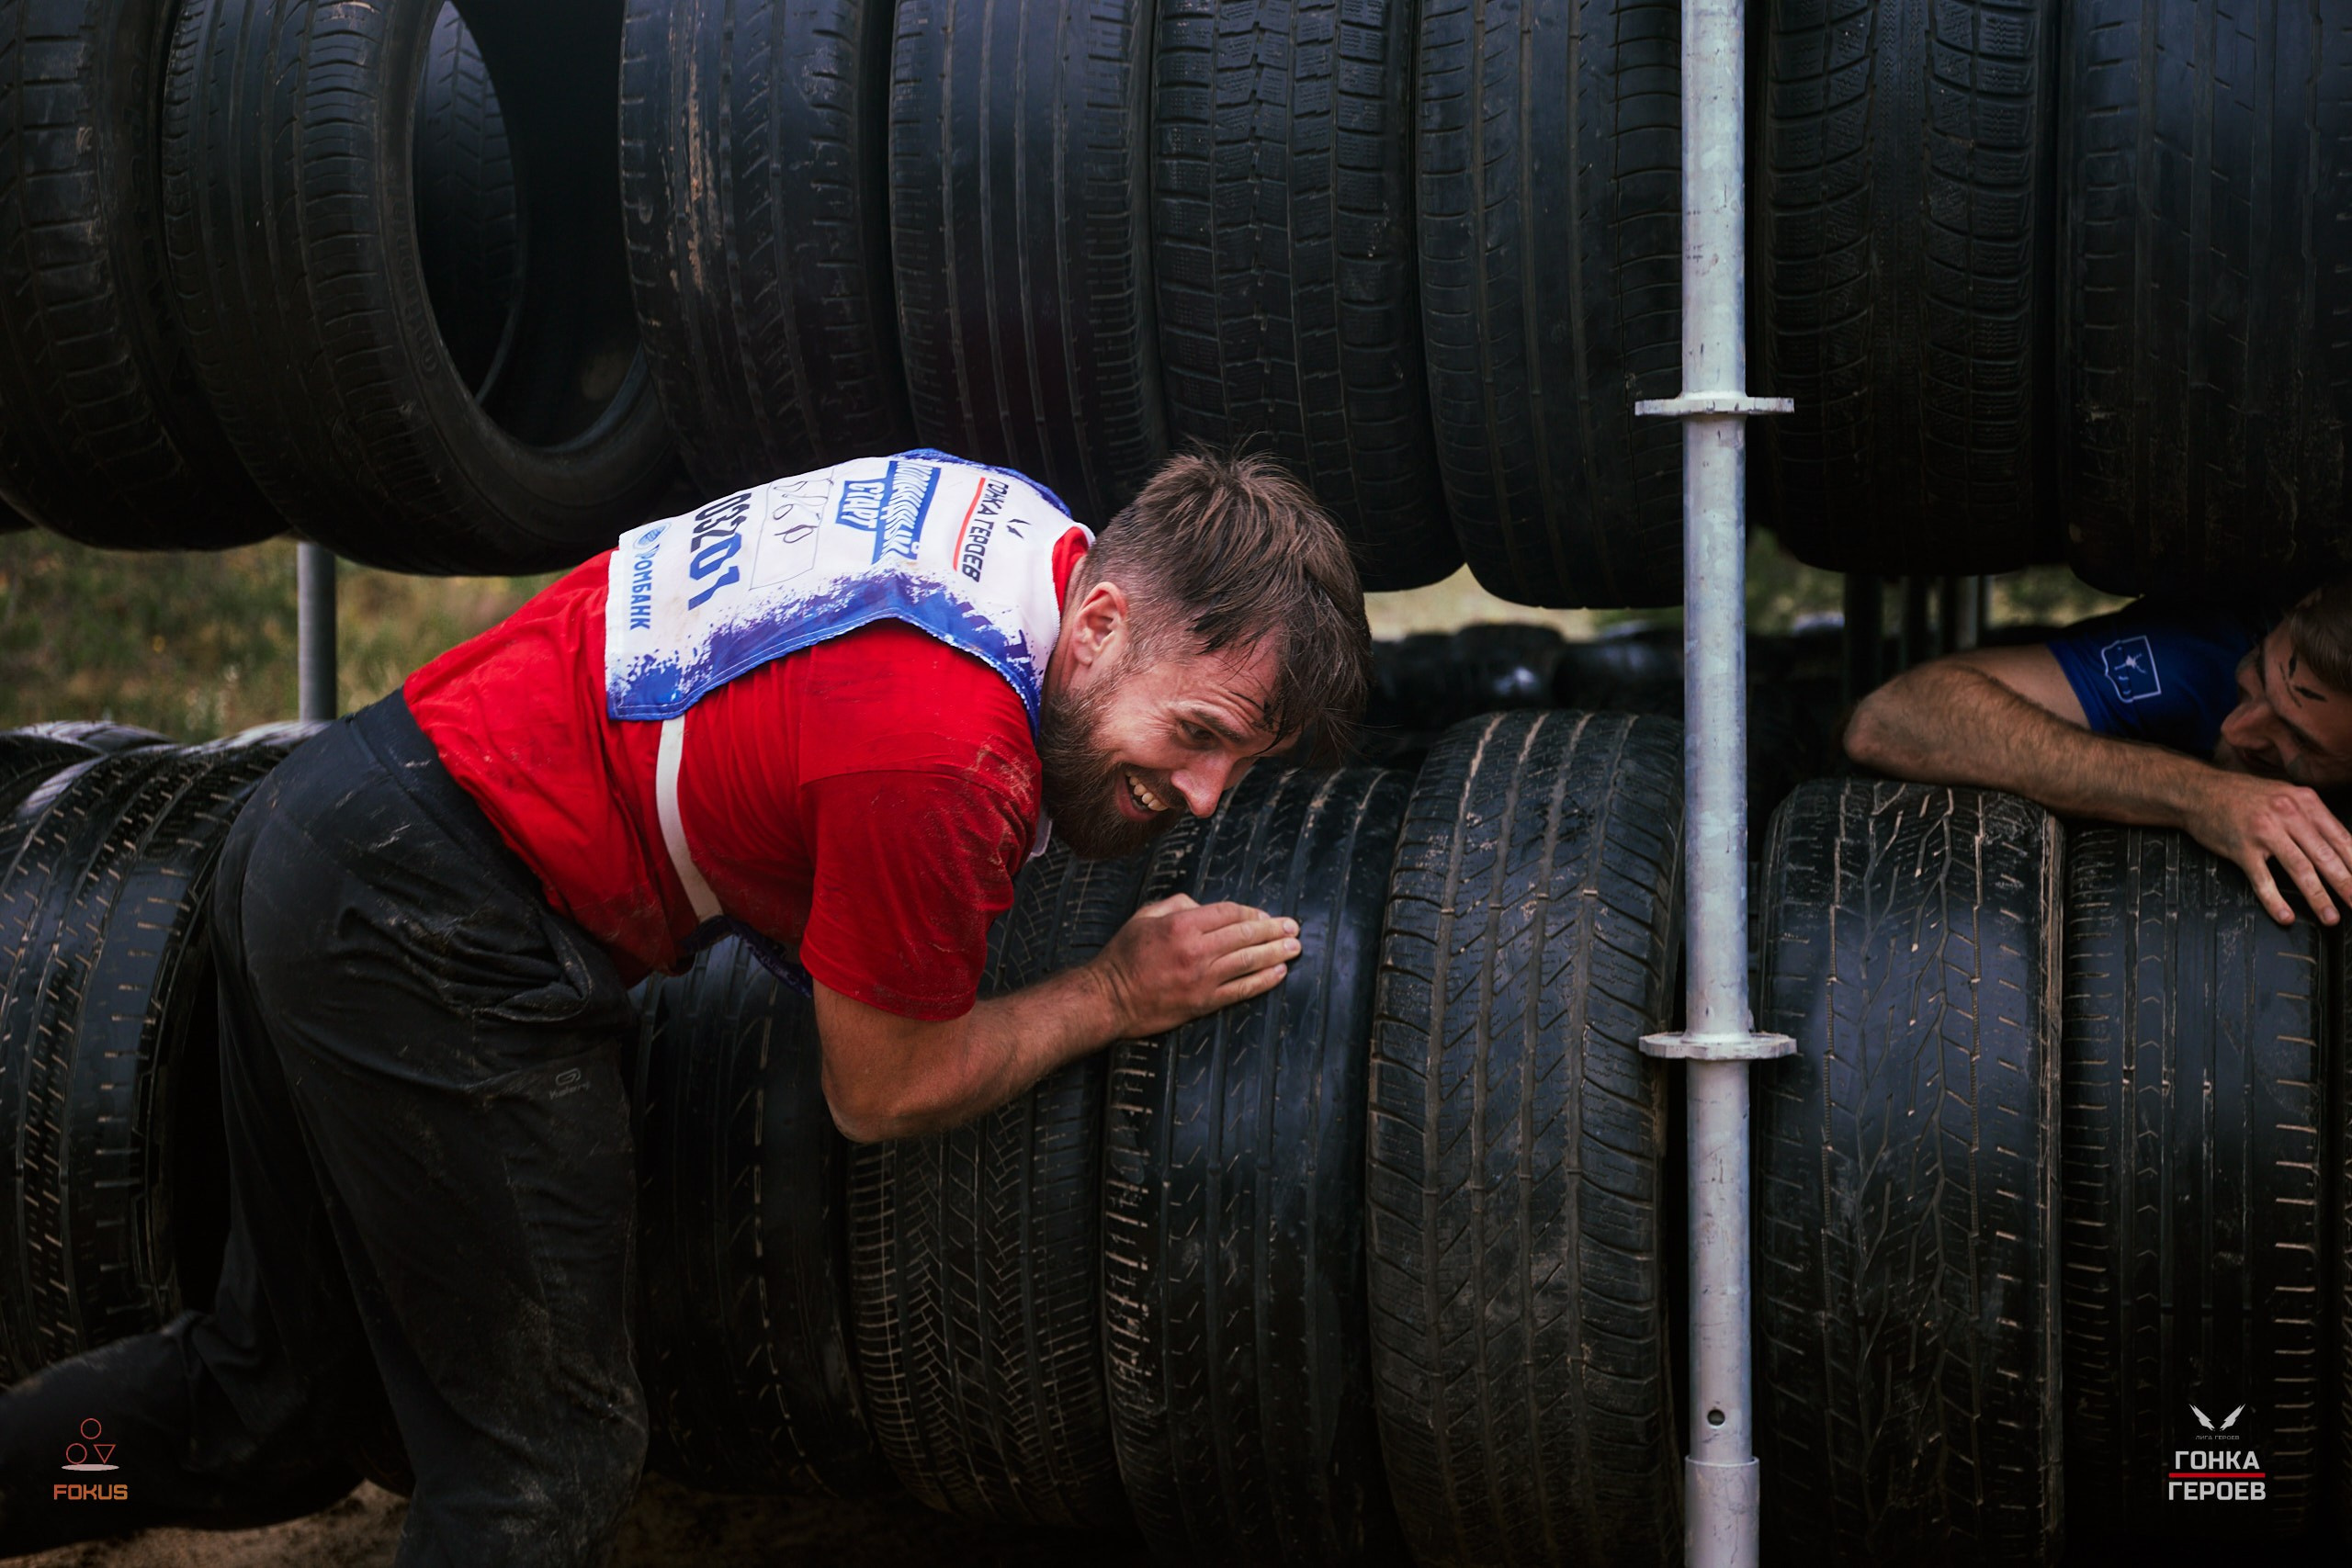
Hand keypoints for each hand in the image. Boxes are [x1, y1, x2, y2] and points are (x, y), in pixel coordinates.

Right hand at [1089, 894, 1300, 1036]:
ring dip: (1276, 953)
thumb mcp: (1146, 915)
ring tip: (1295, 948)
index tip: (1266, 914)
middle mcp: (1196, 950)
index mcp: (1181, 925)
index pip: (1229, 912)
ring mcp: (1201, 979)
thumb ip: (1179, 904)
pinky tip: (1279, 973)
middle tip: (1293, 928)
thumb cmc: (1125, 954)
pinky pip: (1241, 990)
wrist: (1109, 998)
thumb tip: (1206, 907)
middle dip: (1273, 930)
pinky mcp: (1203, 1002)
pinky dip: (1263, 981)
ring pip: (1248, 962)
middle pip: (1245, 935)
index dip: (1252, 911)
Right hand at [2183, 771, 2351, 925]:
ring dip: (2318, 897)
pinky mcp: (2242, 848)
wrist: (2198, 791)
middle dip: (2346, 884)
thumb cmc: (2241, 795)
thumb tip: (2336, 842)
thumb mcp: (2283, 794)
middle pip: (2324, 855)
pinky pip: (2262, 879)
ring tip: (2330, 917)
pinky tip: (2285, 916)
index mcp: (2304, 801)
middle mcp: (2287, 814)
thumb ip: (2309, 815)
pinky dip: (2275, 901)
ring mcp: (2264, 832)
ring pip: (2299, 869)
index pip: (2340, 837)